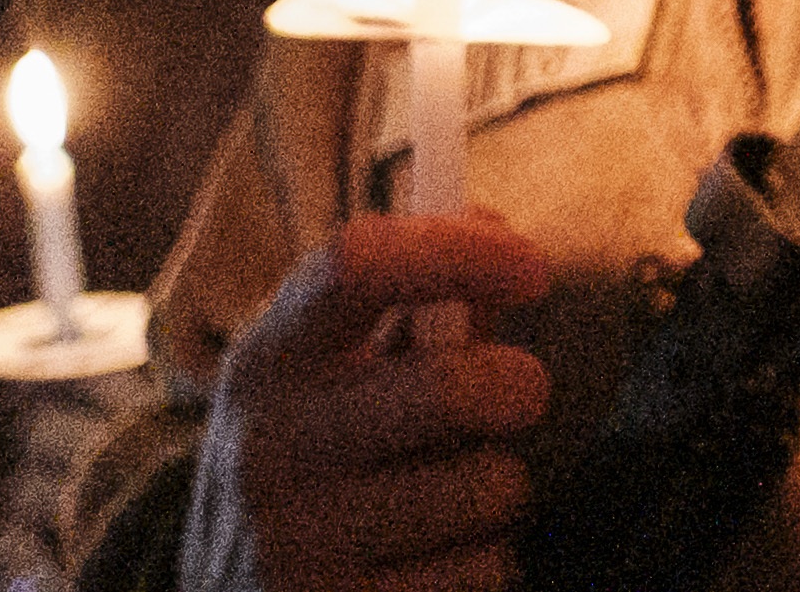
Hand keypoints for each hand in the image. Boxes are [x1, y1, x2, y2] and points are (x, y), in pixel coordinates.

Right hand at [207, 215, 551, 591]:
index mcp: (266, 362)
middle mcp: (267, 448)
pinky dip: (483, 563)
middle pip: (455, 386)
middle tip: (516, 399)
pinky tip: (426, 565)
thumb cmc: (314, 467)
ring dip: (500, 488)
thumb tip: (500, 240)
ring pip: (488, 487)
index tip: (533, 270)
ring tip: (448, 500)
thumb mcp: (333, 382)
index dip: (462, 251)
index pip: (358, 264)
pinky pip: (485, 569)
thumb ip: (420, 313)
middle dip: (519, 388)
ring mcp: (292, 544)